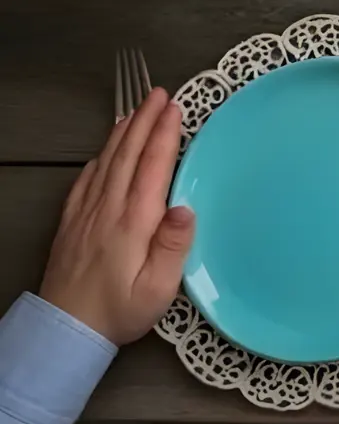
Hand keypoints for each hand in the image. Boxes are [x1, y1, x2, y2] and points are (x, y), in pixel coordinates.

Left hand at [39, 87, 194, 345]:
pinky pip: (86, 180)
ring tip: (136, 109)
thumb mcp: (159, 288)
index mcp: (134, 221)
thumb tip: (186, 207)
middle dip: (144, 121)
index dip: (164, 134)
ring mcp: (88, 213)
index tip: (174, 107)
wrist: (66, 329)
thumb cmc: (120, 310)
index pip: (152, 166)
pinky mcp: (73, 222)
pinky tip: (105, 150)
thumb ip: (174, 246)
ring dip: (123, 132)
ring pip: (106, 161)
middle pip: (128, 155)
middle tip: (158, 94)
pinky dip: (99, 157)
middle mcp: (109, 209)